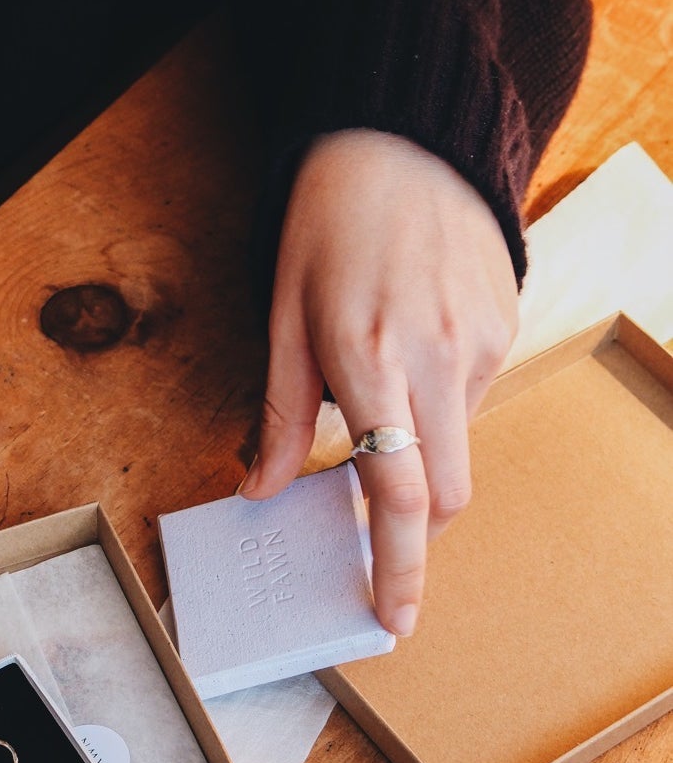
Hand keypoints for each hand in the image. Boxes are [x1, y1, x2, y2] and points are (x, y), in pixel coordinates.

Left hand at [240, 130, 517, 636]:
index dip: (396, 568)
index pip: (395, 493)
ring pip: (458, 445)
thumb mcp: (281, 314)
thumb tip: (257, 486)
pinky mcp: (506, 325)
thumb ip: (274, 410)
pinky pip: (472, 395)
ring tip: (375, 397)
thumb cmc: (326, 225)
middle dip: (413, 537)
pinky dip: (438, 405)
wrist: (403, 143)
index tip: (391, 619)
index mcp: (370, 360)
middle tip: (375, 545)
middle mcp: (438, 359)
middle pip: (445, 494)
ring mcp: (482, 343)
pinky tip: (408, 352)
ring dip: (419, 459)